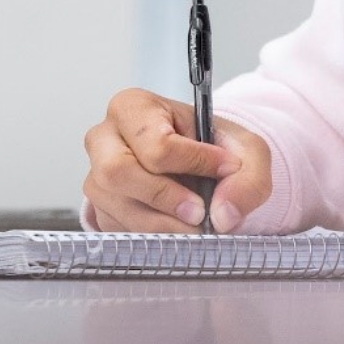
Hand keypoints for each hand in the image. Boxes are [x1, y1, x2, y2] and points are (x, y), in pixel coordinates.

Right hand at [83, 88, 271, 232]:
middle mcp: (104, 138)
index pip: (155, 141)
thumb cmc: (214, 148)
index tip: (224, 170)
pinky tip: (174, 226)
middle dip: (165, 198)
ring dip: (162, 224)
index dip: (193, 162)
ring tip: (194, 225)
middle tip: (199, 212)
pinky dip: (152, 236)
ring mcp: (96, 175)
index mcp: (134, 106)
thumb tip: (223, 215)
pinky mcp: (99, 208)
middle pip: (118, 172)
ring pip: (118, 206)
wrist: (203, 168)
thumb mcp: (246, 150)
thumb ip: (248, 178)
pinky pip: (118, 229)